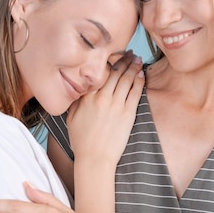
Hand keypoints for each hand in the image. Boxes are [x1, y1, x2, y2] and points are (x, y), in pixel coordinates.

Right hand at [67, 51, 143, 168]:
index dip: (108, 62)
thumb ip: (76, 101)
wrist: (95, 159)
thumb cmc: (82, 141)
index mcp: (86, 97)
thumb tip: (79, 88)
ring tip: (137, 59)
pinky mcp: (127, 114)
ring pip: (126, 79)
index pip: (99, 73)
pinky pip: (135, 92)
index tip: (113, 55)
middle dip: (123, 60)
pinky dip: (139, 81)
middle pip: (115, 73)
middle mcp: (101, 98)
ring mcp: (115, 105)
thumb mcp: (71, 118)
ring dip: (133, 67)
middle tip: (129, 53)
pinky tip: (142, 74)